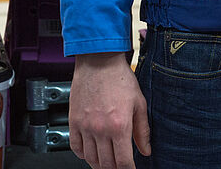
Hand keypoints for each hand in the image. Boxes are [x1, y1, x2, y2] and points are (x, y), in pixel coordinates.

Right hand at [69, 52, 150, 168]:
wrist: (98, 61)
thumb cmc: (119, 78)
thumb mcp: (139, 103)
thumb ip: (142, 130)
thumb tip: (146, 150)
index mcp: (120, 126)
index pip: (123, 162)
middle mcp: (100, 129)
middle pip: (106, 164)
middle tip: (120, 166)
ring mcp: (85, 126)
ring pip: (90, 159)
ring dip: (99, 165)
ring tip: (106, 162)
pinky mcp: (73, 121)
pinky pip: (75, 148)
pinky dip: (83, 155)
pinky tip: (90, 152)